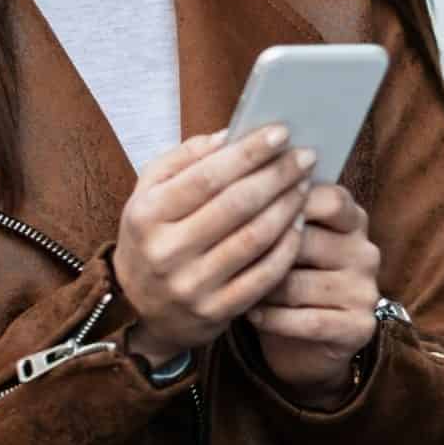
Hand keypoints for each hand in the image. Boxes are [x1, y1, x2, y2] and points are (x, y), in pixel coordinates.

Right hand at [112, 124, 318, 361]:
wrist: (138, 308)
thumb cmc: (151, 237)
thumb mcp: (148, 192)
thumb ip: (183, 159)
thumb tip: (229, 136)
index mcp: (147, 214)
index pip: (207, 176)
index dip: (248, 153)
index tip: (280, 133)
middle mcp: (167, 251)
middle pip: (236, 205)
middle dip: (277, 176)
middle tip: (305, 157)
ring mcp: (192, 285)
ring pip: (254, 239)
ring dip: (288, 207)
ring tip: (305, 186)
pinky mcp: (216, 311)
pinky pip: (264, 275)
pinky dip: (287, 246)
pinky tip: (299, 224)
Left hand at [246, 183, 379, 408]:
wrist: (305, 343)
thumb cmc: (286, 276)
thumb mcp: (284, 238)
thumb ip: (276, 207)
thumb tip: (242, 174)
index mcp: (352, 219)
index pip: (328, 198)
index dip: (286, 202)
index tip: (249, 212)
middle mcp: (365, 251)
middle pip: (305, 242)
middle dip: (262, 253)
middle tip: (230, 259)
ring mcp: (365, 291)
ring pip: (297, 284)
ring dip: (261, 290)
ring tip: (240, 289)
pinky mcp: (358, 327)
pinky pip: (306, 321)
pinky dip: (272, 319)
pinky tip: (253, 315)